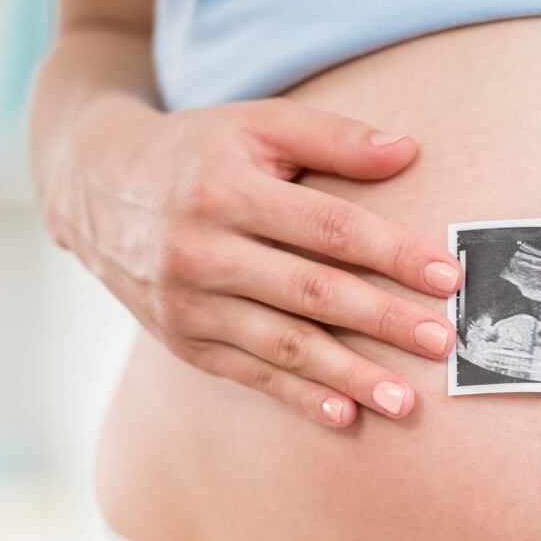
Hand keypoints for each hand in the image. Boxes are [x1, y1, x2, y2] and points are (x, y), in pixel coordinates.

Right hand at [43, 97, 461, 425]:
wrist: (94, 186)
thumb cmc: (198, 151)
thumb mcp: (257, 125)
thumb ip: (333, 138)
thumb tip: (409, 150)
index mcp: (226, 192)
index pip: (327, 228)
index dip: (391, 252)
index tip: (446, 275)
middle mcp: (201, 252)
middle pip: (311, 292)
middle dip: (382, 320)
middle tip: (440, 343)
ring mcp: (188, 304)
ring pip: (283, 345)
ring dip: (348, 376)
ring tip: (405, 402)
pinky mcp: (183, 341)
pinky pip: (250, 375)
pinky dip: (298, 397)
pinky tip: (344, 415)